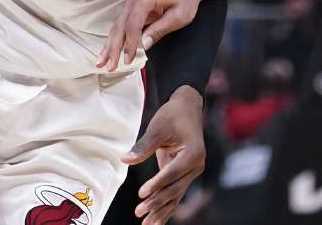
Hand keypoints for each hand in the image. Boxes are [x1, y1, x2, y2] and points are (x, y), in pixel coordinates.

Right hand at [98, 0, 200, 73]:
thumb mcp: (178, 17)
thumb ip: (159, 30)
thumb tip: (144, 46)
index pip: (132, 25)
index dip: (129, 44)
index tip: (128, 60)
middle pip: (120, 26)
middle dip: (113, 48)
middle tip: (109, 66)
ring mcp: (130, 1)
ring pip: (117, 26)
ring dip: (110, 45)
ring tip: (102, 62)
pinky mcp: (131, 6)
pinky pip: (122, 24)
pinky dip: (116, 38)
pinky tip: (109, 50)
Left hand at [123, 87, 205, 224]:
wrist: (187, 109)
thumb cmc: (173, 115)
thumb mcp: (158, 127)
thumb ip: (143, 145)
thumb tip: (125, 159)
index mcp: (194, 153)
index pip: (173, 173)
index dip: (157, 184)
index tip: (142, 193)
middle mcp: (197, 165)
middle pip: (175, 188)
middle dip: (157, 201)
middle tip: (139, 212)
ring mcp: (192, 172)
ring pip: (175, 195)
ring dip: (161, 210)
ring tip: (146, 223)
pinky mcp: (185, 175)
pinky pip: (175, 194)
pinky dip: (165, 207)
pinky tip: (155, 220)